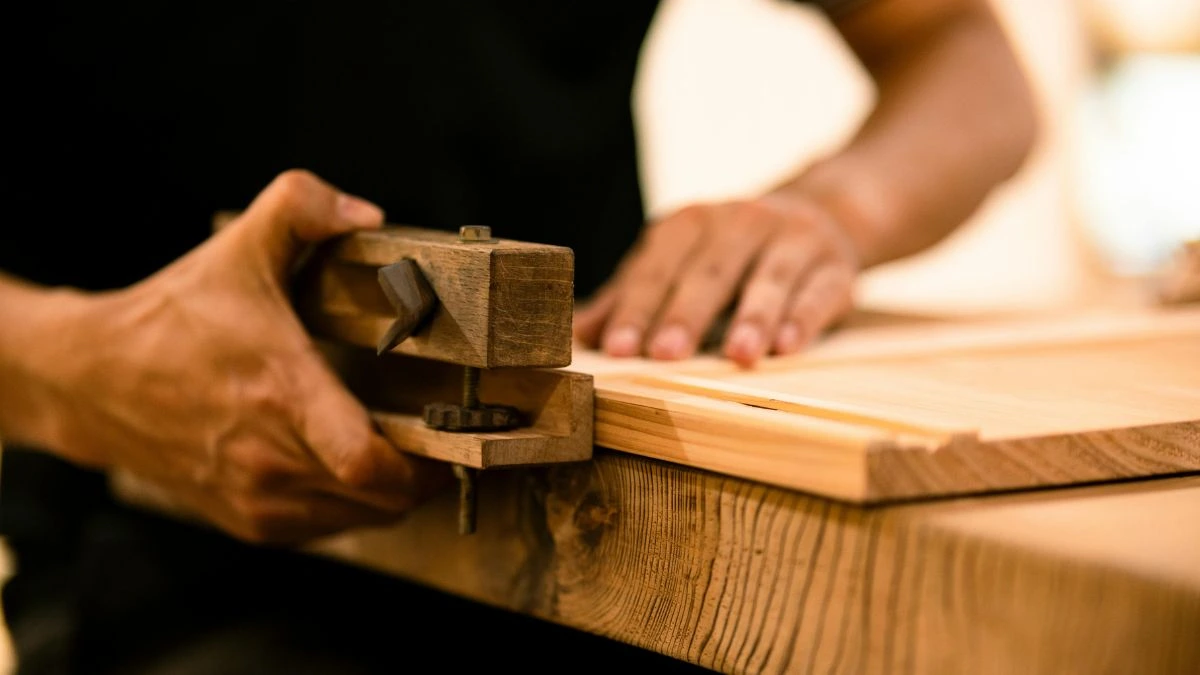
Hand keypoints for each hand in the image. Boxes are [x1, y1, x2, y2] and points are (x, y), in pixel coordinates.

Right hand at [44, 170, 449, 544]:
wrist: (91, 380)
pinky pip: (327, 528)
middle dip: (422, 473)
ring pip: (360, 519)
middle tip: (437, 437)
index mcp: (283, 395)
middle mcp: (272, 459)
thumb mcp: (237, 247)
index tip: (451, 435)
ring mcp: (257, 498)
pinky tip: (352, 469)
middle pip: (382, 498)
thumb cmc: (171, 317)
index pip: (367, 462)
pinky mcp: (247, 521)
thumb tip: (367, 213)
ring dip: (389, 492)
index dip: (423, 462)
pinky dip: (352, 507)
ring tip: (400, 450)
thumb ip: (302, 206)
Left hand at [574, 196, 859, 366]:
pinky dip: (804, 318)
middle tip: (665, 355)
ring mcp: (792, 239)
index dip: (637, 308)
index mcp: (690, 223)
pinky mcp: (835, 264)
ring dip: (753, 317)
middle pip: (709, 272)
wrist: (819, 215)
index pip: (656, 268)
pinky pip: (819, 291)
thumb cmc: (728, 255)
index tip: (618, 348)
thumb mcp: (676, 265)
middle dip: (685, 314)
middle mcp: (741, 221)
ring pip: (770, 278)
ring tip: (738, 356)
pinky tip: (788, 347)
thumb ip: (629, 298)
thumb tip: (574, 335)